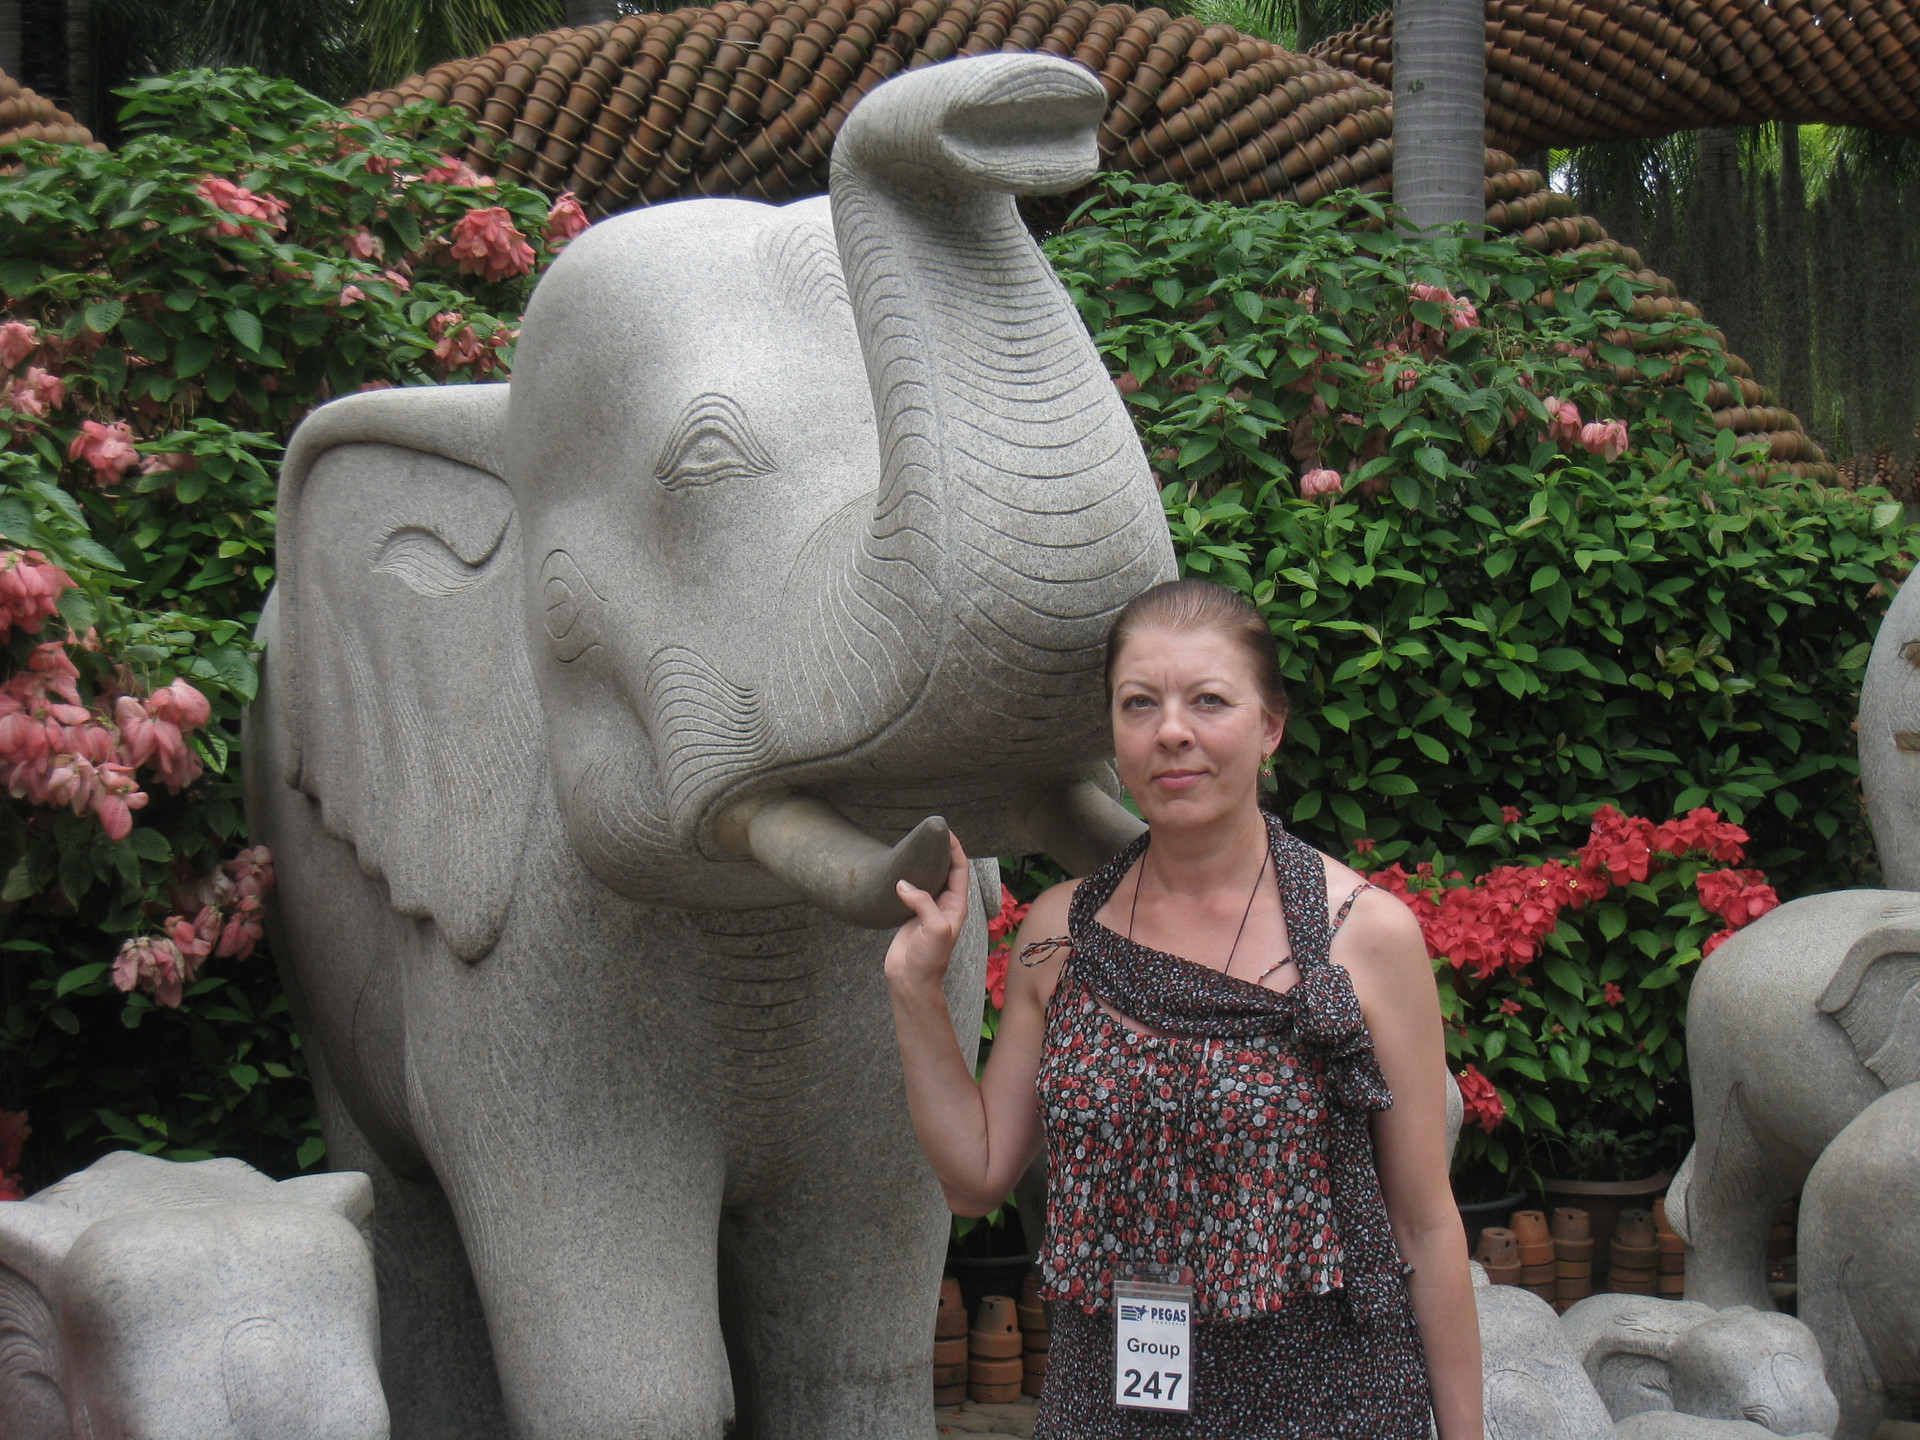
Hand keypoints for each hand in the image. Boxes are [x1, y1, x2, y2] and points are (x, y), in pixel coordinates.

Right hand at [885, 832, 971, 987]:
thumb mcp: (935, 928)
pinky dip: (905, 879)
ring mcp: (927, 910)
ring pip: (926, 880)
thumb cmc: (930, 959)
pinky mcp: (910, 915)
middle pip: (944, 871)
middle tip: (926, 834)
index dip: (955, 850)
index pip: (960, 870)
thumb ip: (924, 903)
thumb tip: (903, 884)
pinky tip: (896, 870)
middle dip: (939, 853)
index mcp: (956, 906)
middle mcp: (944, 905)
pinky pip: (909, 891)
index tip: (946, 833)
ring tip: (911, 847)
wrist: (911, 980)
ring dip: (921, 864)